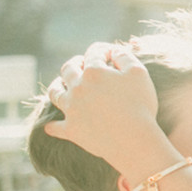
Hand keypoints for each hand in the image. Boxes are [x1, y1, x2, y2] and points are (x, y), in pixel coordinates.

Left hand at [44, 42, 161, 169]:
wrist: (133, 140)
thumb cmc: (140, 105)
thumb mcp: (139, 73)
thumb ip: (125, 56)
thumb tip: (113, 51)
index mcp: (94, 71)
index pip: (94, 53)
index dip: (102, 50)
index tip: (109, 53)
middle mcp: (78, 87)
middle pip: (68, 69)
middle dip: (75, 63)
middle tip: (79, 64)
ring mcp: (72, 109)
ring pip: (56, 93)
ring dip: (58, 87)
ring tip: (61, 86)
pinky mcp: (71, 130)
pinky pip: (55, 127)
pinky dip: (53, 126)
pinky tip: (51, 126)